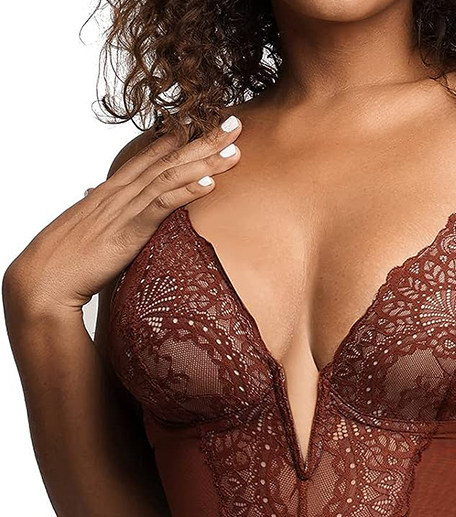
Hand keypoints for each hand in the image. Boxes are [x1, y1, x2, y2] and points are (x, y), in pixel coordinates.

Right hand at [3, 114, 243, 316]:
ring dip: (204, 161)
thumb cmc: (67, 260)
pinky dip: (186, 192)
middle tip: (234, 123)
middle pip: (168, 158)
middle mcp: (121, 192)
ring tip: (234, 148)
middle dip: (203, 140)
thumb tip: (96, 196)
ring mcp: (125, 208)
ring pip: (170, 176)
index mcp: (113, 190)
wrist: (45, 278)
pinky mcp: (128, 230)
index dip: (180, 138)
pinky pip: (162, 205)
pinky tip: (209, 182)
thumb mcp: (91, 231)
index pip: (151, 156)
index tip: (206, 123)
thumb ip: (103, 214)